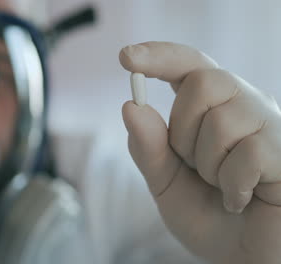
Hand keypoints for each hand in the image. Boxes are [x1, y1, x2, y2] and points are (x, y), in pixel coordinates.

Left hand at [119, 41, 280, 263]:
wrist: (246, 258)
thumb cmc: (208, 217)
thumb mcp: (166, 184)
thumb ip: (148, 149)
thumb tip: (131, 107)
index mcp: (211, 110)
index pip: (189, 65)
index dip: (160, 56)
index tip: (126, 58)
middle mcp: (243, 107)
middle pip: (203, 82)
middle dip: (184, 131)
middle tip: (195, 166)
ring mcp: (270, 126)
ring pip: (223, 119)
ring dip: (209, 165)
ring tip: (221, 186)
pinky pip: (248, 154)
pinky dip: (233, 187)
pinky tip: (241, 200)